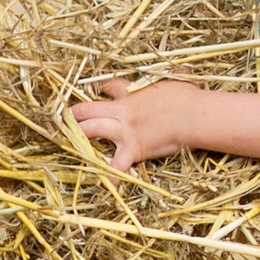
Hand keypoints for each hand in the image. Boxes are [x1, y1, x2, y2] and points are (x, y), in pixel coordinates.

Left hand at [69, 78, 203, 171]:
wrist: (195, 116)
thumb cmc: (190, 96)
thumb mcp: (178, 79)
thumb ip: (173, 76)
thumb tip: (180, 72)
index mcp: (131, 93)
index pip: (108, 87)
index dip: (100, 88)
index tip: (97, 90)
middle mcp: (122, 110)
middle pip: (87, 109)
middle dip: (73, 114)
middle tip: (65, 120)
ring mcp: (125, 130)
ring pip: (91, 130)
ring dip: (77, 135)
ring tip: (66, 142)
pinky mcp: (134, 148)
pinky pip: (118, 165)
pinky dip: (112, 177)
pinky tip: (107, 187)